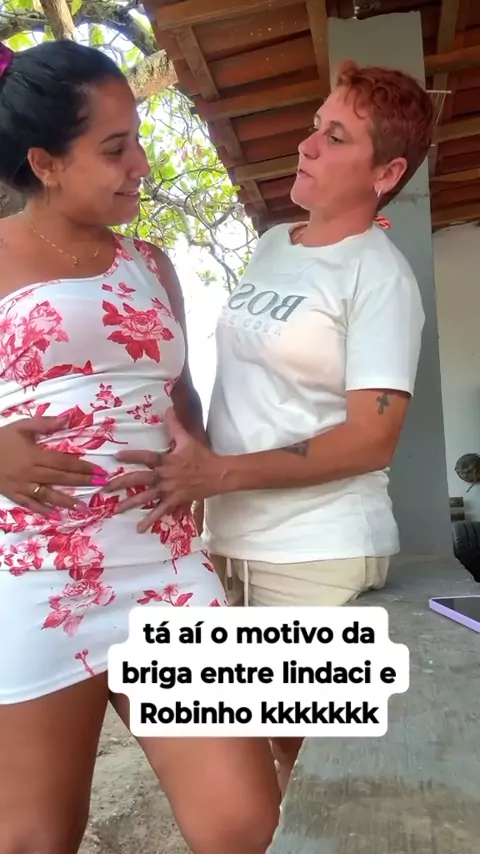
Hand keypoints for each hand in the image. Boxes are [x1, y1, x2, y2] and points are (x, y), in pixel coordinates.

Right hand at [0, 416, 103, 514]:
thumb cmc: (0, 438)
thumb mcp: (21, 426)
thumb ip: (44, 424)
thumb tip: (67, 419)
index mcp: (34, 455)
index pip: (64, 462)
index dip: (82, 466)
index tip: (98, 470)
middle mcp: (31, 472)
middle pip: (60, 478)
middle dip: (82, 481)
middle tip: (101, 485)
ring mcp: (22, 485)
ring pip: (48, 494)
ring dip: (67, 501)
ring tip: (84, 508)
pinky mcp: (13, 494)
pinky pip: (30, 504)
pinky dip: (43, 511)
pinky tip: (56, 516)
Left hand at [106, 408, 224, 531]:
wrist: (218, 474)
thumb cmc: (202, 456)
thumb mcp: (187, 439)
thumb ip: (174, 425)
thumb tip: (167, 407)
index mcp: (165, 459)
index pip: (144, 457)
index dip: (130, 456)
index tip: (116, 457)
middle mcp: (164, 475)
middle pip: (138, 479)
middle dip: (120, 483)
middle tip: (105, 488)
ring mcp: (168, 490)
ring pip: (145, 497)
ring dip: (130, 504)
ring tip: (115, 510)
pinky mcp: (175, 501)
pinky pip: (160, 512)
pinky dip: (150, 520)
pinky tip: (139, 528)